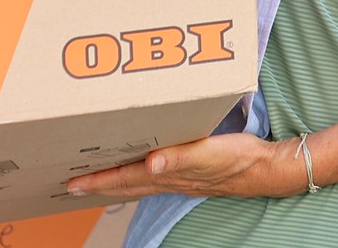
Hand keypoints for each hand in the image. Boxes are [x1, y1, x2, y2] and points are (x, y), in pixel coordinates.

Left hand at [65, 133, 301, 200]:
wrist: (266, 168)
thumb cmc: (238, 159)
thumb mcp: (209, 153)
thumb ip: (179, 158)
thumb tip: (149, 165)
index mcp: (168, 174)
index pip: (124, 179)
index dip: (97, 181)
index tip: (71, 184)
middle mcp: (169, 179)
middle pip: (126, 184)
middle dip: (99, 184)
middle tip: (73, 184)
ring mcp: (181, 178)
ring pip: (139, 182)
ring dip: (117, 181)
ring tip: (99, 179)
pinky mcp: (193, 172)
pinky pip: (156, 176)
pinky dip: (140, 175)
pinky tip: (143, 170)